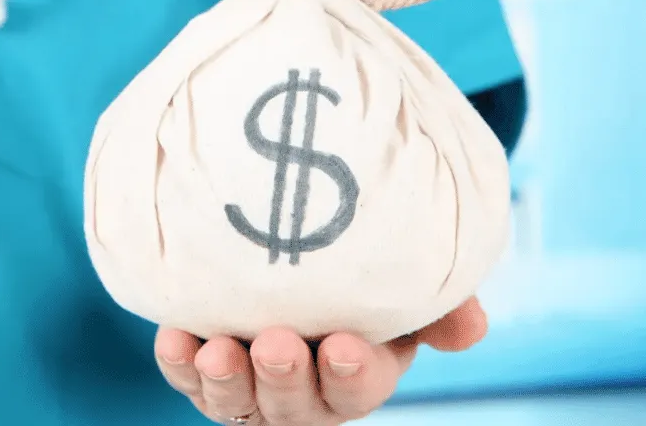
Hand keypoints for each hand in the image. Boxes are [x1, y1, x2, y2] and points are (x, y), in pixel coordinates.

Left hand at [154, 298, 488, 424]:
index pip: (358, 390)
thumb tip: (473, 327)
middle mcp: (306, 391)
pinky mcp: (207, 367)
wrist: (299, 241)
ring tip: (220, 350)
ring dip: (226, 379)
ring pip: (238, 400)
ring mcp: (253, 384)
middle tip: (275, 345)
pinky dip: (179, 362)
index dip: (351, 374)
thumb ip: (441, 302)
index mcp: (361, 372)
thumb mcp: (408, 281)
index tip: (343, 346)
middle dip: (284, 379)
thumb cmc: (366, 266)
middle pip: (296, 404)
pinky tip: (172, 337)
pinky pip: (189, 375)